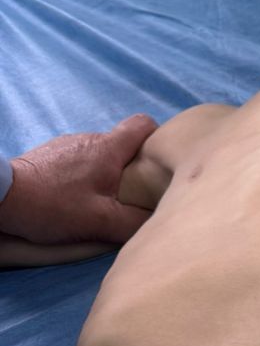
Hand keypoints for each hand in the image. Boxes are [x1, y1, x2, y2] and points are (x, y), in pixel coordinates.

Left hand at [0, 115, 156, 245]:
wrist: (0, 197)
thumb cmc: (54, 205)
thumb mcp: (101, 221)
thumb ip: (135, 221)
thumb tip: (157, 219)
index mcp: (108, 148)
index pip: (144, 124)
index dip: (157, 140)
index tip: (158, 164)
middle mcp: (90, 138)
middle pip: (123, 145)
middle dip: (131, 168)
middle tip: (129, 196)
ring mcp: (67, 144)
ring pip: (100, 155)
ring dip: (104, 175)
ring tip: (96, 202)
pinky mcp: (49, 154)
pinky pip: (78, 161)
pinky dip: (82, 177)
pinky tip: (70, 198)